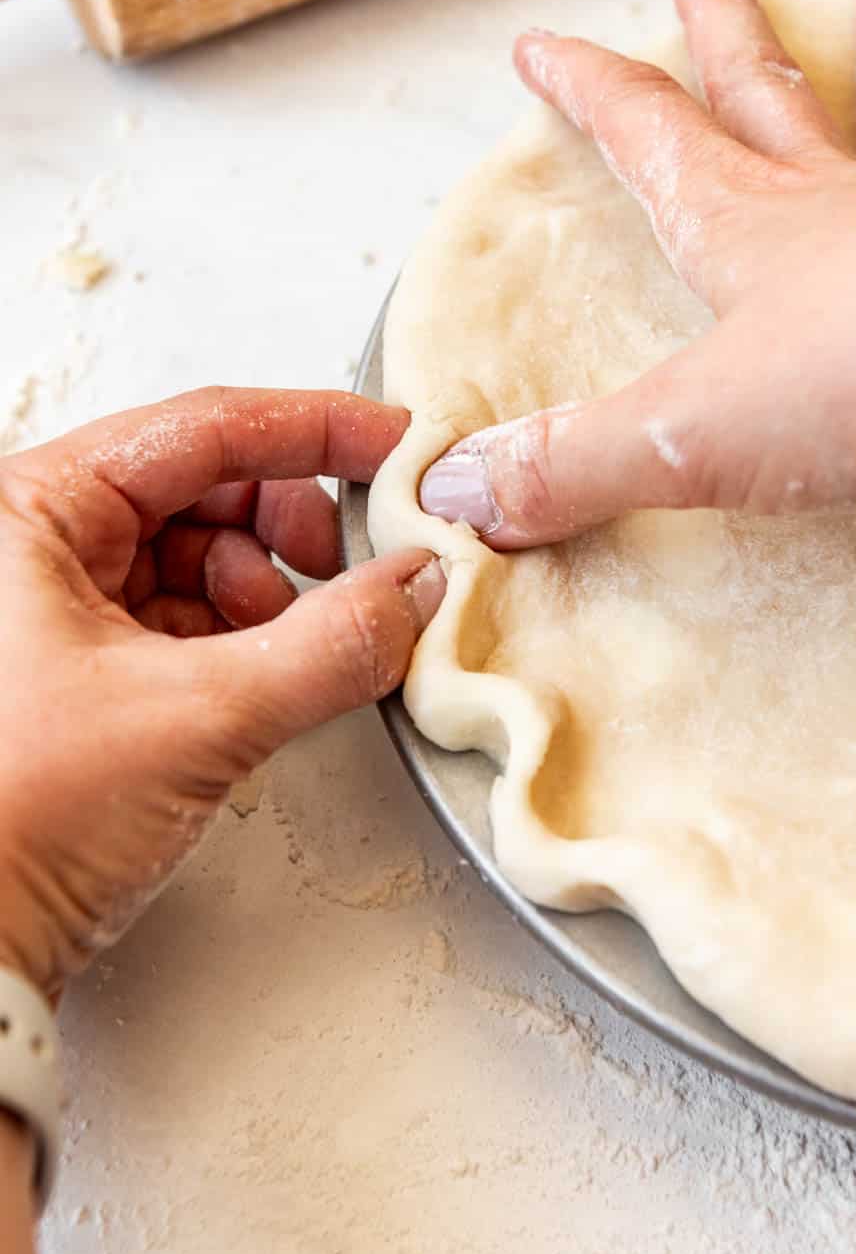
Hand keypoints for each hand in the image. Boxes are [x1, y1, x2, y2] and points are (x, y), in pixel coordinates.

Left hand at [0, 388, 441, 995]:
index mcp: (28, 512)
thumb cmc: (12, 825)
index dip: (314, 430)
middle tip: (356, 568)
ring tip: (300, 648)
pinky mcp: (83, 666)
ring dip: (272, 593)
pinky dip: (249, 637)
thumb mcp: (196, 719)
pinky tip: (279, 674)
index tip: (395, 444)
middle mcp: (35, 544)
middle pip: (206, 486)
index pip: (201, 428)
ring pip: (202, 554)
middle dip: (292, 527)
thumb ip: (330, 643)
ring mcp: (57, 606)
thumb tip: (416, 586)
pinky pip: (190, 616)